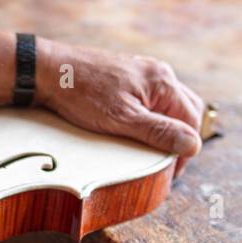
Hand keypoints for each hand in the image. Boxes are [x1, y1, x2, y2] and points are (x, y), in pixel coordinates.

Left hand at [38, 39, 205, 173]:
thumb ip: (158, 132)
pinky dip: (153, 118)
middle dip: (181, 138)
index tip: (172, 171)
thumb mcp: (122, 119)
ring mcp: (143, 73)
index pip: (191, 119)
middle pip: (186, 110)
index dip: (185, 149)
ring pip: (169, 105)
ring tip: (154, 150)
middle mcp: (157, 73)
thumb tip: (193, 145)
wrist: (48, 71)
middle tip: (166, 164)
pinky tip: (140, 130)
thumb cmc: (81, 93)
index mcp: (162, 81)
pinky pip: (152, 100)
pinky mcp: (128, 77)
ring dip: (168, 128)